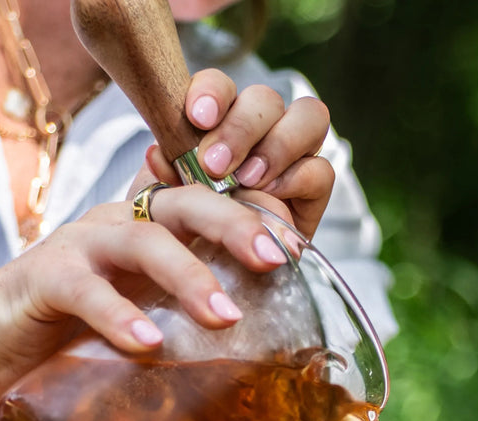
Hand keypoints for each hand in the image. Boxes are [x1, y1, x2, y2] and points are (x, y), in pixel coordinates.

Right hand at [0, 186, 288, 399]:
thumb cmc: (71, 332)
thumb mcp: (141, 319)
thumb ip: (185, 321)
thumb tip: (250, 352)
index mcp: (149, 232)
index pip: (208, 207)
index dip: (253, 217)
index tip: (298, 249)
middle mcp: (118, 226)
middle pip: (183, 203)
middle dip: (235, 226)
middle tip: (277, 260)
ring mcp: (78, 247)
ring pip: (140, 240)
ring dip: (187, 275)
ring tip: (224, 317)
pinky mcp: (41, 279)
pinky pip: (84, 290)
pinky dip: (118, 315)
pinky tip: (148, 344)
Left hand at [145, 68, 334, 238]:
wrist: (212, 277)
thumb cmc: (187, 234)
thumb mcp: (164, 206)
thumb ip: (162, 176)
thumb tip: (157, 153)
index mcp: (220, 122)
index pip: (222, 87)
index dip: (212, 92)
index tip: (197, 118)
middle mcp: (261, 131)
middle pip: (266, 99)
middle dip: (241, 128)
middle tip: (216, 165)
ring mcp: (293, 157)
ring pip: (309, 117)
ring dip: (277, 146)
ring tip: (249, 181)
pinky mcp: (314, 191)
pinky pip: (321, 169)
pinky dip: (297, 178)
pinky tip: (272, 197)